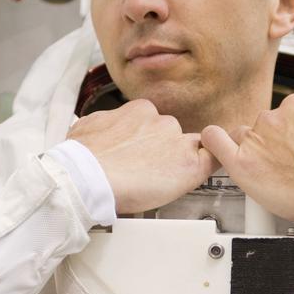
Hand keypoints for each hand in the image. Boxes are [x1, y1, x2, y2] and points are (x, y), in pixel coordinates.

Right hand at [67, 99, 217, 213]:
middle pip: (174, 137)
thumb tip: (103, 129)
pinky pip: (211, 162)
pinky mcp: (189, 165)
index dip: (151, 143)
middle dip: (165, 154)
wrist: (88, 176)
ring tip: (161, 183)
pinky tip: (198, 176)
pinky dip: (209, 168)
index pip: (156, 125)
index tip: (144, 156)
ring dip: (180, 165)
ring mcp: (178, 142)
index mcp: (140, 111)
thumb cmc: (83, 158)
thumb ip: (105, 124)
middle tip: (149, 173)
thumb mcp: (87, 128)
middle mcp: (162, 122)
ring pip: (190, 151)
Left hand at [200, 95, 293, 242]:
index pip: (280, 116)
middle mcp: (274, 119)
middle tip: (282, 166)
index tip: (288, 148)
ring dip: (250, 153)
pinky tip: (215, 148)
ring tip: (269, 174)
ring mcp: (257, 140)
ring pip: (241, 139)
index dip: (284, 134)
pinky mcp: (244, 164)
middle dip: (268, 144)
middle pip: (260, 128)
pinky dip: (212, 144)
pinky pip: (215, 143)